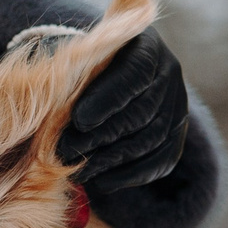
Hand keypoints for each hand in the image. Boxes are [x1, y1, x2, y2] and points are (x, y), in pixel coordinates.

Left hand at [55, 26, 189, 207]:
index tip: (77, 121)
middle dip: (102, 136)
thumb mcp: (78, 55)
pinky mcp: (177, 132)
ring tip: (78, 171)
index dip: (107, 99)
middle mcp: (169, 72)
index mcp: (145, 45)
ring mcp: (178, 104)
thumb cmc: (85, 60)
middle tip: (66, 152)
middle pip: (142, 111)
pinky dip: (130, 175)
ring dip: (113, 159)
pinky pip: (162, 160)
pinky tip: (101, 182)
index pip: (133, 73)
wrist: (112, 67)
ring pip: (152, 138)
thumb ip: (71, 71)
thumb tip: (49, 103)